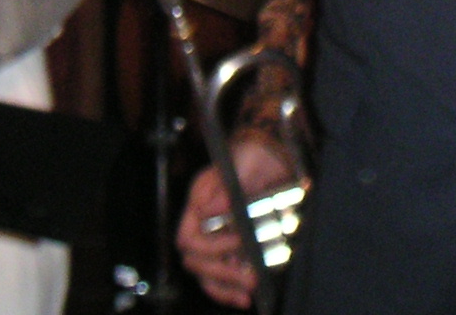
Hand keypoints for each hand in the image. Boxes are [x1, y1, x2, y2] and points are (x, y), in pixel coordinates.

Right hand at [176, 135, 294, 309]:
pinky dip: (229, 291)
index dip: (209, 245)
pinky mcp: (230, 253)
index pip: (187, 237)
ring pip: (206, 275)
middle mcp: (202, 225)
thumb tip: (209, 210)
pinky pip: (220, 280)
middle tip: (250, 273)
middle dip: (222, 270)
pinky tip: (245, 297)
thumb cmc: (251, 158)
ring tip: (250, 287)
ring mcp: (215, 241)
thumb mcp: (243, 165)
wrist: (269, 160)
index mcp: (198, 203)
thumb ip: (227, 188)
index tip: (237, 240)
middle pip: (196, 261)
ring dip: (226, 285)